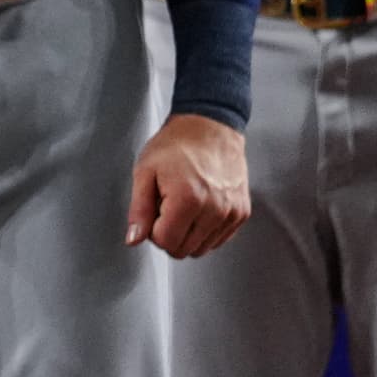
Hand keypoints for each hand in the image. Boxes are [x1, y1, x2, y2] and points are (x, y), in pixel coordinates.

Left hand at [126, 112, 249, 258]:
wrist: (209, 126)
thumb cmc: (175, 145)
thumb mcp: (144, 171)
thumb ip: (139, 210)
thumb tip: (134, 240)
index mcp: (188, 200)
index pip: (166, 242)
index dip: (153, 230)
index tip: (154, 211)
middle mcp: (215, 210)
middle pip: (184, 250)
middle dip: (169, 234)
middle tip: (166, 207)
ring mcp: (232, 213)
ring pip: (202, 249)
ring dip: (188, 235)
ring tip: (183, 205)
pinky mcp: (242, 213)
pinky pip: (219, 240)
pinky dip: (205, 231)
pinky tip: (199, 208)